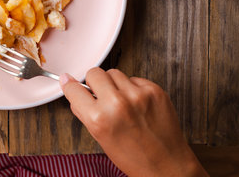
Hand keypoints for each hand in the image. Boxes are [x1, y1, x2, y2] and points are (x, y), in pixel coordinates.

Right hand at [60, 68, 207, 176]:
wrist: (168, 166)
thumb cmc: (134, 157)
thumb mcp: (100, 138)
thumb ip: (85, 111)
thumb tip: (71, 88)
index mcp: (99, 118)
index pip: (74, 89)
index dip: (71, 86)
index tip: (70, 82)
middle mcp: (117, 103)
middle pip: (94, 73)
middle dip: (95, 83)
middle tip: (101, 96)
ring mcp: (137, 95)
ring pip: (114, 73)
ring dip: (114, 84)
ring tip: (122, 102)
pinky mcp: (154, 90)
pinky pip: (134, 79)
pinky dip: (132, 88)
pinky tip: (137, 104)